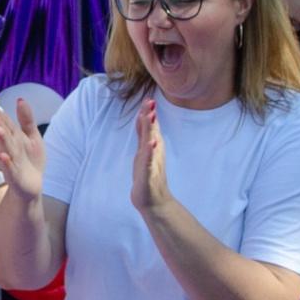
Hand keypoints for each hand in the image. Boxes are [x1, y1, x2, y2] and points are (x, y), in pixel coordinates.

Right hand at [0, 97, 45, 197]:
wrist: (32, 186)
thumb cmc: (31, 160)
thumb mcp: (32, 137)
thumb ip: (26, 119)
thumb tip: (20, 99)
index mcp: (14, 138)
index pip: (5, 123)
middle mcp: (10, 149)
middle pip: (4, 134)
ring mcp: (12, 163)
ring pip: (7, 149)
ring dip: (2, 140)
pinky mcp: (16, 177)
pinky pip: (11, 169)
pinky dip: (7, 163)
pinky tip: (3, 155)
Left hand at [129, 98, 170, 215]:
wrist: (154, 201)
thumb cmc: (148, 177)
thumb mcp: (144, 152)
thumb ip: (144, 136)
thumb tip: (145, 118)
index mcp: (150, 147)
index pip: (148, 127)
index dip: (147, 113)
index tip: (148, 98)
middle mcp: (152, 153)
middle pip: (151, 131)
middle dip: (150, 116)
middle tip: (151, 101)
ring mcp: (151, 163)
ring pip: (150, 143)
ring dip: (151, 129)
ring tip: (151, 116)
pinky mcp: (148, 175)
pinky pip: (149, 161)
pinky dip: (150, 152)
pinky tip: (152, 143)